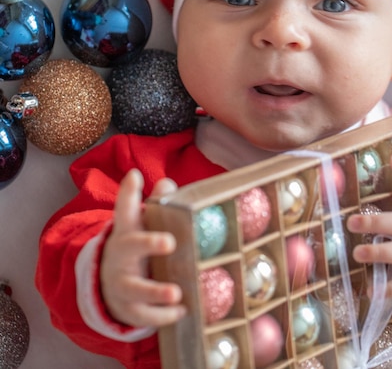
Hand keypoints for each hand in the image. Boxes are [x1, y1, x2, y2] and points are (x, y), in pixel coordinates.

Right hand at [100, 169, 185, 327]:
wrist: (108, 286)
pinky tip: (182, 311)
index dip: (129, 192)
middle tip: (170, 242)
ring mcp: (123, 284)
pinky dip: (163, 316)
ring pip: (136, 289)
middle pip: (131, 247)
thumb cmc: (135, 248)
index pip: (124, 208)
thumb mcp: (140, 226)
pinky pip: (145, 315)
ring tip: (176, 293)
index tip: (135, 175)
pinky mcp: (128, 309)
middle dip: (149, 243)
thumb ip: (156, 204)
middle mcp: (121, 256)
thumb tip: (168, 183)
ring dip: (156, 292)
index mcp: (127, 231)